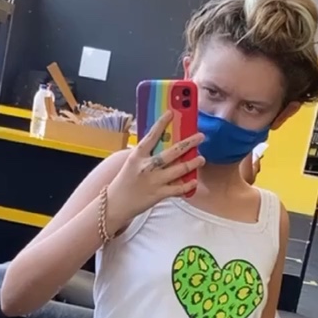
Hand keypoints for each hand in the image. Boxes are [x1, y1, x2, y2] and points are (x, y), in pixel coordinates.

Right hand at [106, 111, 204, 233]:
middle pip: (172, 152)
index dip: (161, 124)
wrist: (116, 204)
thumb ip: (146, 154)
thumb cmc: (125, 181)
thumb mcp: (132, 163)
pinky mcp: (158, 194)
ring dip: (193, 163)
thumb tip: (165, 143)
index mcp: (137, 156)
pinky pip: (178, 188)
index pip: (151, 136)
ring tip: (201, 158)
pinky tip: (194, 181)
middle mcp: (146, 167)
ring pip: (179, 169)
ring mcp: (154, 181)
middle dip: (189, 143)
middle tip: (200, 137)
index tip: (171, 113)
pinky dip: (188, 185)